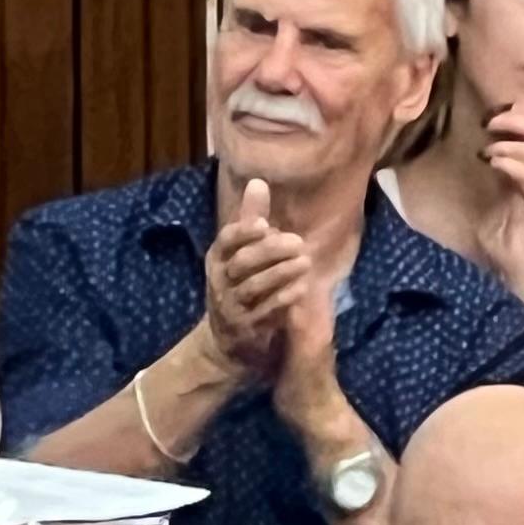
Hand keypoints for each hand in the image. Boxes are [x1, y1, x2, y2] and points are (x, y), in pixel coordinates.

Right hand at [201, 180, 307, 385]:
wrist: (228, 342)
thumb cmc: (239, 288)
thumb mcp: (241, 255)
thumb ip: (251, 220)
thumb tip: (259, 182)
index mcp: (218, 259)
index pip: (225, 241)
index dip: (242, 233)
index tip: (262, 224)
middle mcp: (220, 281)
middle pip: (241, 263)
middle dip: (268, 251)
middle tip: (297, 242)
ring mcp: (232, 305)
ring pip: (253, 286)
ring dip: (280, 273)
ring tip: (305, 261)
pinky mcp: (247, 326)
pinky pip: (265, 310)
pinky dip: (284, 298)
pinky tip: (302, 288)